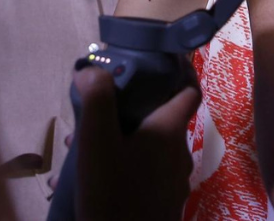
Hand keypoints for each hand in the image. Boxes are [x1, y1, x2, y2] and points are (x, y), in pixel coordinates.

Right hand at [74, 66, 199, 220]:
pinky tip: (95, 182)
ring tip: (85, 151)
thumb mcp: (97, 143)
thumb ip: (97, 100)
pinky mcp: (165, 206)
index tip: (157, 66)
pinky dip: (127, 170)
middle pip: (163, 120)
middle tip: (101, 114)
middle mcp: (180, 154)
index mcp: (169, 130)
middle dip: (132, 113)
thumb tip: (92, 69)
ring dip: (125, 143)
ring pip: (152, 150)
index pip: (189, 91)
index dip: (179, 74)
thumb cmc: (113, 196)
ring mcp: (175, 184)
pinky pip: (148, 176)